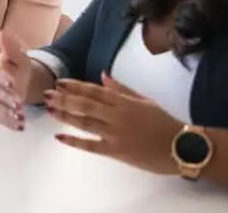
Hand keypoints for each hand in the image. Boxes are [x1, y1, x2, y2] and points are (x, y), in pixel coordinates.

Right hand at [0, 31, 31, 130]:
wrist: (25, 80)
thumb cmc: (20, 67)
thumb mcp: (20, 57)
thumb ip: (12, 48)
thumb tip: (3, 33)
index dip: (2, 78)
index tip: (12, 83)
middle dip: (7, 97)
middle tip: (20, 102)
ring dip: (8, 112)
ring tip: (21, 116)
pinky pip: (0, 118)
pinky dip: (9, 122)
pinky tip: (19, 125)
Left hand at [45, 72, 183, 174]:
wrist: (181, 147)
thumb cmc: (164, 122)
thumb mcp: (144, 100)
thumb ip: (122, 89)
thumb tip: (102, 76)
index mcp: (124, 101)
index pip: (94, 91)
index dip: (75, 86)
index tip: (60, 82)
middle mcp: (116, 115)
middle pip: (85, 105)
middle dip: (64, 99)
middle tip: (47, 94)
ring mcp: (114, 133)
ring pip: (85, 122)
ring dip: (65, 115)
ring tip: (49, 110)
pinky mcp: (115, 151)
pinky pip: (91, 145)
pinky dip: (74, 141)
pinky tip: (60, 137)